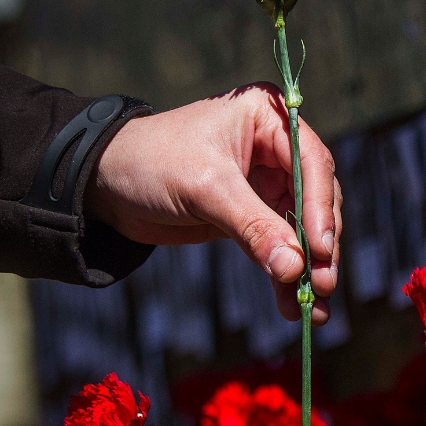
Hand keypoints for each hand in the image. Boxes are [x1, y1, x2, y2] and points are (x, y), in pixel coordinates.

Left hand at [85, 82, 340, 324]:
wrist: (103, 183)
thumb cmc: (151, 163)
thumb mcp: (205, 190)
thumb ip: (253, 227)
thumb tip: (295, 268)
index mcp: (269, 117)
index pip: (313, 163)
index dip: (321, 209)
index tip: (321, 250)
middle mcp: (276, 147)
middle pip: (315, 199)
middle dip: (320, 246)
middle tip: (322, 285)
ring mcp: (267, 182)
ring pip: (302, 228)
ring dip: (308, 269)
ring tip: (314, 309)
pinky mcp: (252, 213)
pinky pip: (279, 246)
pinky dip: (285, 275)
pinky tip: (291, 306)